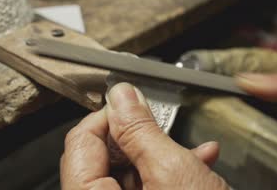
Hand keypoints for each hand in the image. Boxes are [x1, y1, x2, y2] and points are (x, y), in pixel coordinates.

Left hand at [61, 83, 228, 189]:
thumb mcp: (171, 170)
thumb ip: (140, 130)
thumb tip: (121, 96)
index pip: (79, 144)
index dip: (107, 115)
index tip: (130, 102)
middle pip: (102, 158)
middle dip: (138, 136)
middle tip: (158, 120)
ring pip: (128, 173)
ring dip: (161, 154)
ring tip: (192, 147)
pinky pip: (146, 187)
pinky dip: (169, 173)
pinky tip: (198, 162)